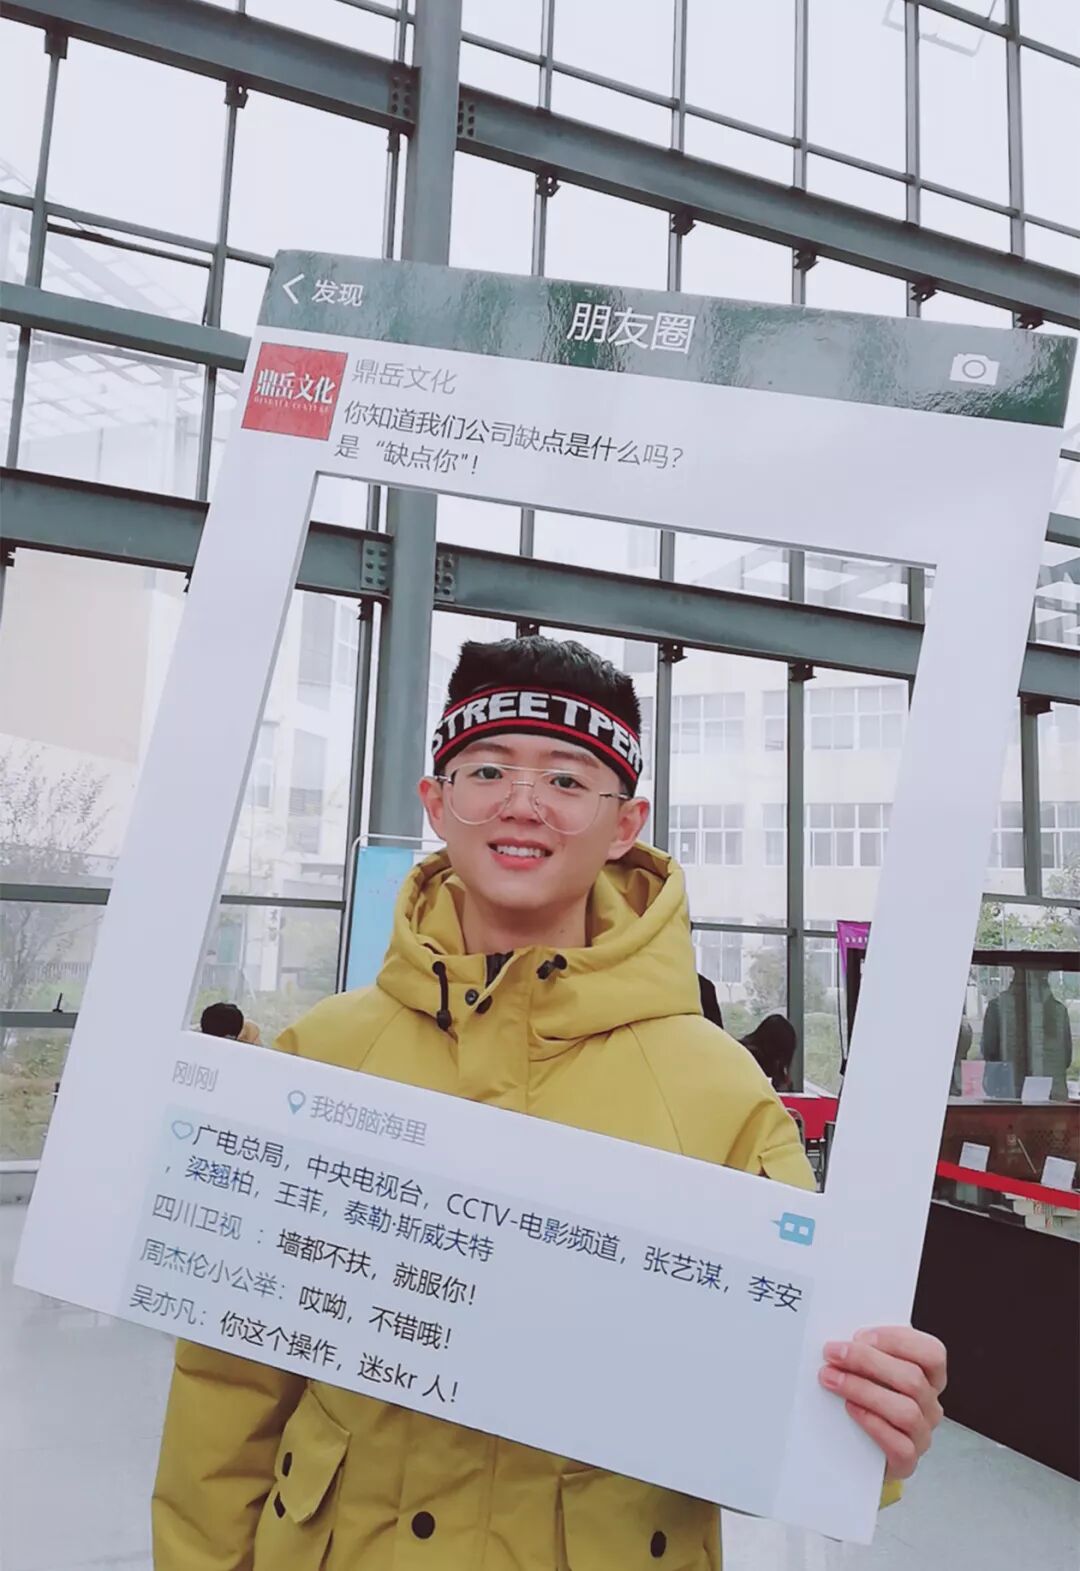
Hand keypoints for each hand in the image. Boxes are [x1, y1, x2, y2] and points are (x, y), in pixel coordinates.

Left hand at [819, 1327, 946, 1482]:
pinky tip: (850, 1409)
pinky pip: (898, 1444)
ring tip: (833, 1380)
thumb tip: (845, 1340)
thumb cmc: (867, 1399)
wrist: (859, 1449)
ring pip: (906, 1410)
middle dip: (867, 1361)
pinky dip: (872, 1423)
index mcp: (929, 1377)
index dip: (897, 1341)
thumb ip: (869, 1352)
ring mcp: (921, 1435)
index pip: (932, 1354)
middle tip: (834, 1354)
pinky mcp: (906, 1460)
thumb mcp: (873, 1370)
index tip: (859, 1336)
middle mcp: (930, 1406)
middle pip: (912, 1379)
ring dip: (864, 1390)